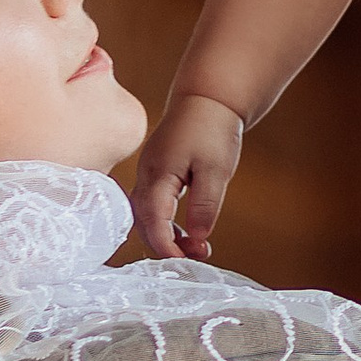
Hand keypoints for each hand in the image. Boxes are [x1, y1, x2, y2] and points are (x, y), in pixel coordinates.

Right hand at [132, 91, 246, 258]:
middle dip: (165, 246)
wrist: (207, 98)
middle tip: (198, 256)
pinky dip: (165, 224)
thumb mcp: (216, 170)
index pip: (153, 221)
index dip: (166, 247)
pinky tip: (187, 233)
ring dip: (165, 237)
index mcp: (158, 175)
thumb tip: (198, 238)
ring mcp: (147, 174)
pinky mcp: (154, 173)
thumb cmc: (212, 129)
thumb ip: (205, 205)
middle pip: (143, 223)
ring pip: (145, 217)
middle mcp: (146, 176)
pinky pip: (151, 206)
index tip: (186, 262)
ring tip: (197, 249)